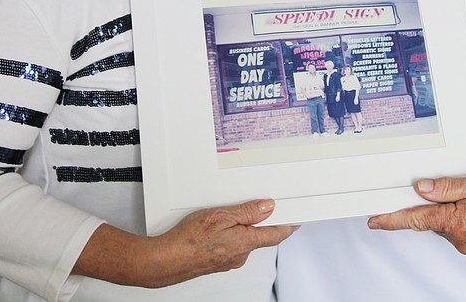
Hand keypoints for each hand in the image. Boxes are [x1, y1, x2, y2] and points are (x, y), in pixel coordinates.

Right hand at [75, 199, 296, 287]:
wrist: (167, 260)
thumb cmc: (189, 240)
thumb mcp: (221, 216)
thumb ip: (247, 212)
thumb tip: (268, 207)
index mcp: (245, 242)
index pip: (276, 234)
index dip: (289, 225)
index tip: (298, 219)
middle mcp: (241, 254)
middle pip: (260, 236)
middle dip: (261, 222)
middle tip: (260, 205)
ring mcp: (230, 260)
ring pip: (244, 240)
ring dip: (242, 228)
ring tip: (227, 214)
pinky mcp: (219, 261)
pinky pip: (231, 245)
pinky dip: (230, 235)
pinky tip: (216, 228)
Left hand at [366, 173, 465, 259]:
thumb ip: (447, 188)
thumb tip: (422, 189)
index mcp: (457, 222)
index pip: (416, 220)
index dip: (392, 220)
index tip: (375, 220)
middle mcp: (462, 240)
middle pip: (436, 221)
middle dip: (441, 206)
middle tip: (464, 191)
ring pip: (453, 227)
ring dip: (460, 214)